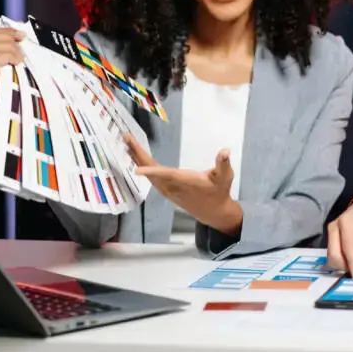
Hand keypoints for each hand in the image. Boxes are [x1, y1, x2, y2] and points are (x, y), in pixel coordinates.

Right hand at [0, 27, 24, 86]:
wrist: (19, 96)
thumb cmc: (20, 77)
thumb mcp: (17, 58)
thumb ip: (16, 46)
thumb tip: (21, 34)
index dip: (5, 30)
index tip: (19, 34)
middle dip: (6, 35)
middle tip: (20, 41)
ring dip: (11, 48)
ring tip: (19, 57)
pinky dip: (10, 56)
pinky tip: (17, 63)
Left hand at [124, 134, 241, 235]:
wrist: (213, 212)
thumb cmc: (219, 191)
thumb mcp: (225, 176)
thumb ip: (223, 163)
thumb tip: (225, 151)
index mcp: (186, 181)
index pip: (167, 175)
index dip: (153, 171)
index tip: (137, 169)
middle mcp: (173, 186)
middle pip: (152, 171)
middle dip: (138, 154)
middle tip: (127, 139)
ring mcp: (167, 189)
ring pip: (149, 173)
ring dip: (137, 158)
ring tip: (127, 144)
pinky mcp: (166, 190)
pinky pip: (151, 177)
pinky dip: (142, 165)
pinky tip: (136, 158)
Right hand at [326, 197, 352, 277]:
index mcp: (346, 223)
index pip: (348, 248)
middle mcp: (335, 227)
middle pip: (334, 255)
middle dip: (346, 265)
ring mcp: (331, 231)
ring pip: (332, 257)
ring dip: (344, 264)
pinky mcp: (331, 236)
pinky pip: (333, 254)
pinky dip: (342, 260)